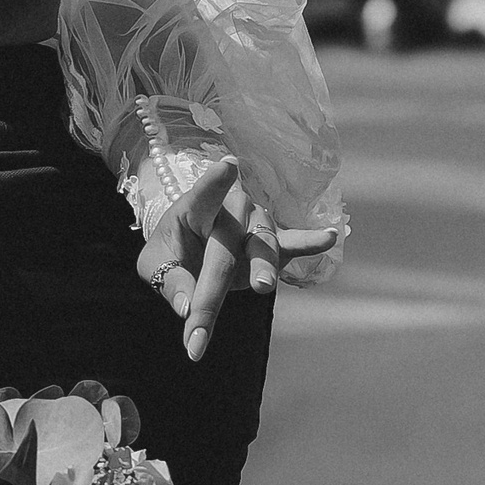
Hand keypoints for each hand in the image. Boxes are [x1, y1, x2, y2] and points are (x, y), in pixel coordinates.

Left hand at [139, 169, 340, 359]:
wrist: (191, 251)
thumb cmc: (172, 251)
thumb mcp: (155, 265)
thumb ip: (170, 282)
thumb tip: (186, 308)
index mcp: (195, 208)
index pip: (204, 193)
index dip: (216, 181)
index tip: (230, 165)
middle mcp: (229, 211)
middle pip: (224, 246)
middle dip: (211, 290)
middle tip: (199, 320)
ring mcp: (254, 224)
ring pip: (261, 245)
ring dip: (261, 268)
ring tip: (261, 287)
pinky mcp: (272, 244)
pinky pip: (292, 243)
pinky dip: (310, 242)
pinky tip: (329, 236)